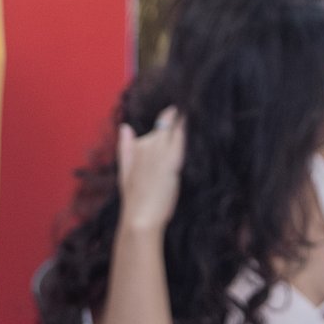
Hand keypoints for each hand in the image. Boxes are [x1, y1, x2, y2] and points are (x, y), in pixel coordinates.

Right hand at [118, 107, 186, 234]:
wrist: (140, 218)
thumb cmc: (135, 200)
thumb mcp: (124, 172)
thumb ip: (125, 148)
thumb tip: (125, 127)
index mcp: (137, 147)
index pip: (160, 125)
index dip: (172, 116)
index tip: (183, 111)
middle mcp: (148, 145)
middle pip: (170, 125)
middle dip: (182, 117)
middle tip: (197, 105)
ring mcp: (159, 152)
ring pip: (176, 129)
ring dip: (186, 119)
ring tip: (200, 107)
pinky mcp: (170, 162)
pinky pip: (180, 141)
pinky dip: (186, 130)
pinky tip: (196, 120)